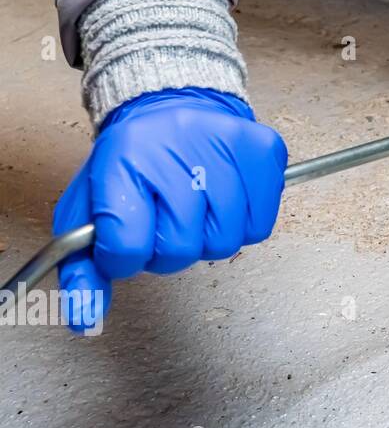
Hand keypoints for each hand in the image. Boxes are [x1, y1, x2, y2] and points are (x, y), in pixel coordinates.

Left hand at [52, 88, 286, 333]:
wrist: (173, 106)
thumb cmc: (132, 165)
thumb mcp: (89, 210)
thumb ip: (83, 267)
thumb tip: (88, 321)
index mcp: (122, 162)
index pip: (125, 247)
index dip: (124, 256)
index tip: (126, 238)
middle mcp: (175, 148)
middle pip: (180, 248)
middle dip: (170, 247)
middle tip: (166, 219)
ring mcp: (226, 146)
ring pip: (225, 241)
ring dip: (209, 236)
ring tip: (198, 207)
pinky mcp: (264, 150)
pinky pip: (259, 225)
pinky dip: (243, 223)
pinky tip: (227, 198)